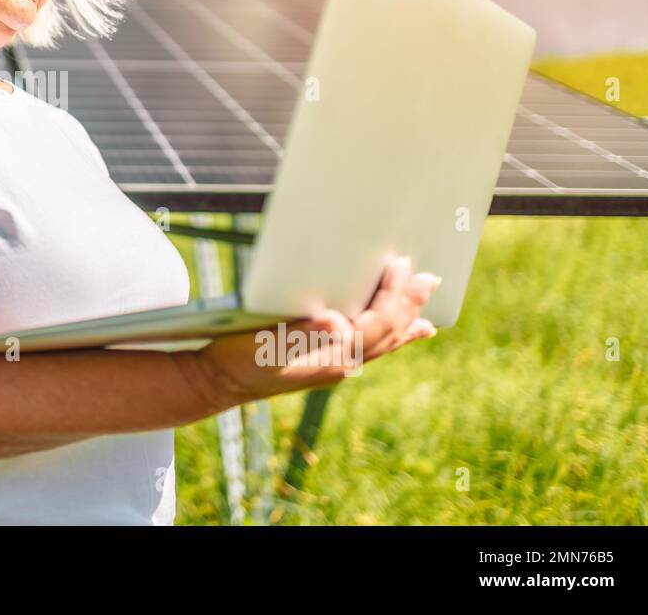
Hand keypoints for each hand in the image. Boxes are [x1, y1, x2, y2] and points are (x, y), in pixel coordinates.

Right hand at [195, 254, 439, 405]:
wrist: (217, 382)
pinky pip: (371, 349)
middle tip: (429, 279)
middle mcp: (340, 366)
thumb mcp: (262, 343)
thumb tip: (335, 321)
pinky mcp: (326, 363)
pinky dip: (393, 338)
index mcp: (328, 359)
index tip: (401, 266)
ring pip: (384, 343)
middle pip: (387, 334)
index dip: (392, 296)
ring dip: (406, 320)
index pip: (374, 325)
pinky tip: (405, 333)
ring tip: (426, 306)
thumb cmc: (236, 358)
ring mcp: (335, 367)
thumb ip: (300, 333)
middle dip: (409, 305)